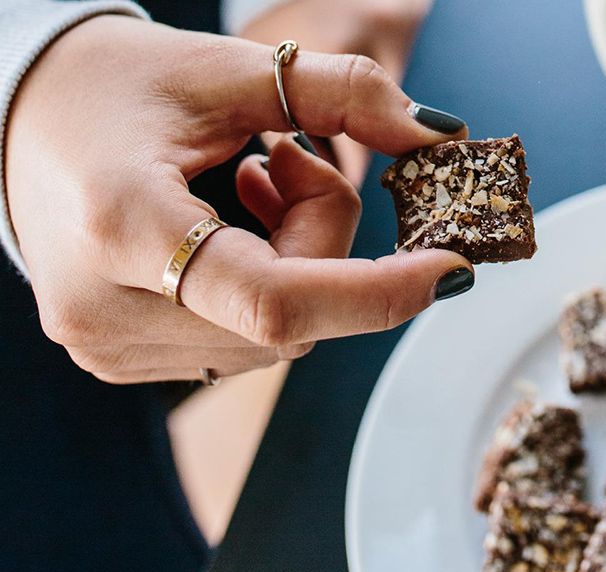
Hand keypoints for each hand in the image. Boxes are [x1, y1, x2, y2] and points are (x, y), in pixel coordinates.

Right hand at [5, 16, 470, 383]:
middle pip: (293, 315)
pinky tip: (224, 228)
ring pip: (276, 338)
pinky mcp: (118, 359)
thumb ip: (346, 94)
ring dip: (296, 265)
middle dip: (324, 243)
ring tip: (243, 185)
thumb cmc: (113, 84)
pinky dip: (264, 290)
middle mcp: (108, 307)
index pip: (278, 300)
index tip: (451, 268)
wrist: (15, 117)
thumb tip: (440, 135)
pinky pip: (241, 342)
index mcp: (125, 225)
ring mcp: (109, 345)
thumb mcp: (230, 69)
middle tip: (287, 163)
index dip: (378, 292)